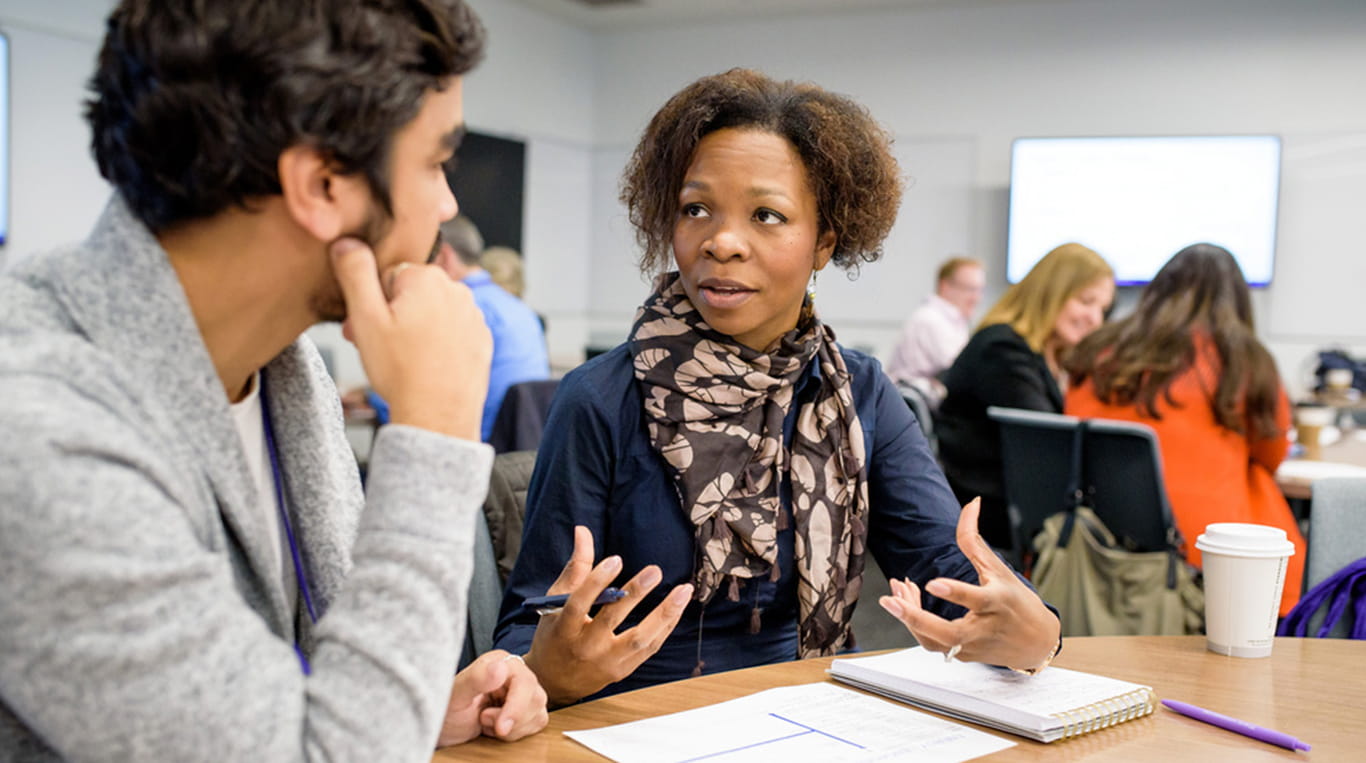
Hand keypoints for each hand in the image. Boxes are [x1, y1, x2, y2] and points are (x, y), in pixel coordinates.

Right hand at [330, 237, 490, 439]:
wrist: (438, 417)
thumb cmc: (400, 371)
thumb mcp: (365, 318)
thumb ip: (355, 273)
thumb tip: (347, 240)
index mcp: (427, 278)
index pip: (388, 276)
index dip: (372, 303)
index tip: (365, 328)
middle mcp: (457, 289)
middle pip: (411, 293)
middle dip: (392, 315)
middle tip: (377, 347)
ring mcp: (474, 314)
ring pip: (431, 312)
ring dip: (414, 328)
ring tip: (402, 359)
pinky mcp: (482, 338)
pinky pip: (452, 331)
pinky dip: (438, 343)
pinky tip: (426, 365)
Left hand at [437, 650, 547, 746]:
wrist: (445, 726)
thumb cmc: (445, 707)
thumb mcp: (455, 695)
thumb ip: (476, 679)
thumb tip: (501, 667)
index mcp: (501, 662)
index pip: (524, 682)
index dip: (516, 707)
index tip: (501, 727)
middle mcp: (515, 674)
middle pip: (536, 698)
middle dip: (512, 718)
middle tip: (483, 720)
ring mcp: (523, 693)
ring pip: (538, 712)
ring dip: (513, 727)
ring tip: (485, 721)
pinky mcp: (526, 710)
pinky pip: (537, 723)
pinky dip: (517, 732)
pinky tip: (496, 728)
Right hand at [523, 526, 692, 706]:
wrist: (554, 682)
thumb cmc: (555, 634)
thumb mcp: (556, 602)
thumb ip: (576, 567)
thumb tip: (583, 530)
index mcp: (564, 629)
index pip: (579, 603)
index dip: (596, 581)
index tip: (616, 559)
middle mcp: (585, 647)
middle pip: (612, 620)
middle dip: (635, 594)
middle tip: (655, 570)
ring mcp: (606, 662)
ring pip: (640, 639)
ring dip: (664, 614)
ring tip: (683, 590)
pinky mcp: (623, 670)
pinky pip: (650, 648)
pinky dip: (665, 627)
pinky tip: (678, 607)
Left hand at [878, 498, 1059, 670]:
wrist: (1036, 642)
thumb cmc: (1016, 601)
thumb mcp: (998, 568)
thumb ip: (976, 539)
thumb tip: (971, 503)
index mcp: (997, 602)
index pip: (976, 599)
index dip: (954, 592)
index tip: (932, 583)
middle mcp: (985, 628)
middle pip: (949, 632)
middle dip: (916, 618)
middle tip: (891, 601)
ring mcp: (972, 646)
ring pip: (935, 641)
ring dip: (909, 619)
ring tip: (895, 592)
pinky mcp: (962, 656)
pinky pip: (932, 643)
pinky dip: (915, 625)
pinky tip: (905, 603)